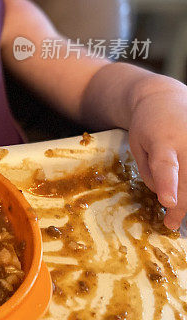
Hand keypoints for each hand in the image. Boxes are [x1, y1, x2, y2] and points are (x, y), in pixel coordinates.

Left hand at [128, 78, 186, 229]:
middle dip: (180, 207)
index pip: (166, 167)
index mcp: (162, 142)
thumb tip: (166, 198)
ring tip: (178, 208)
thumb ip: (149, 173)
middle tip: (171, 223)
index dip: (168, 185)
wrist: (164, 96)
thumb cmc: (147, 125)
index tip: (168, 202)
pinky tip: (185, 190)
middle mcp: (186, 142)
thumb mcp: (137, 146)